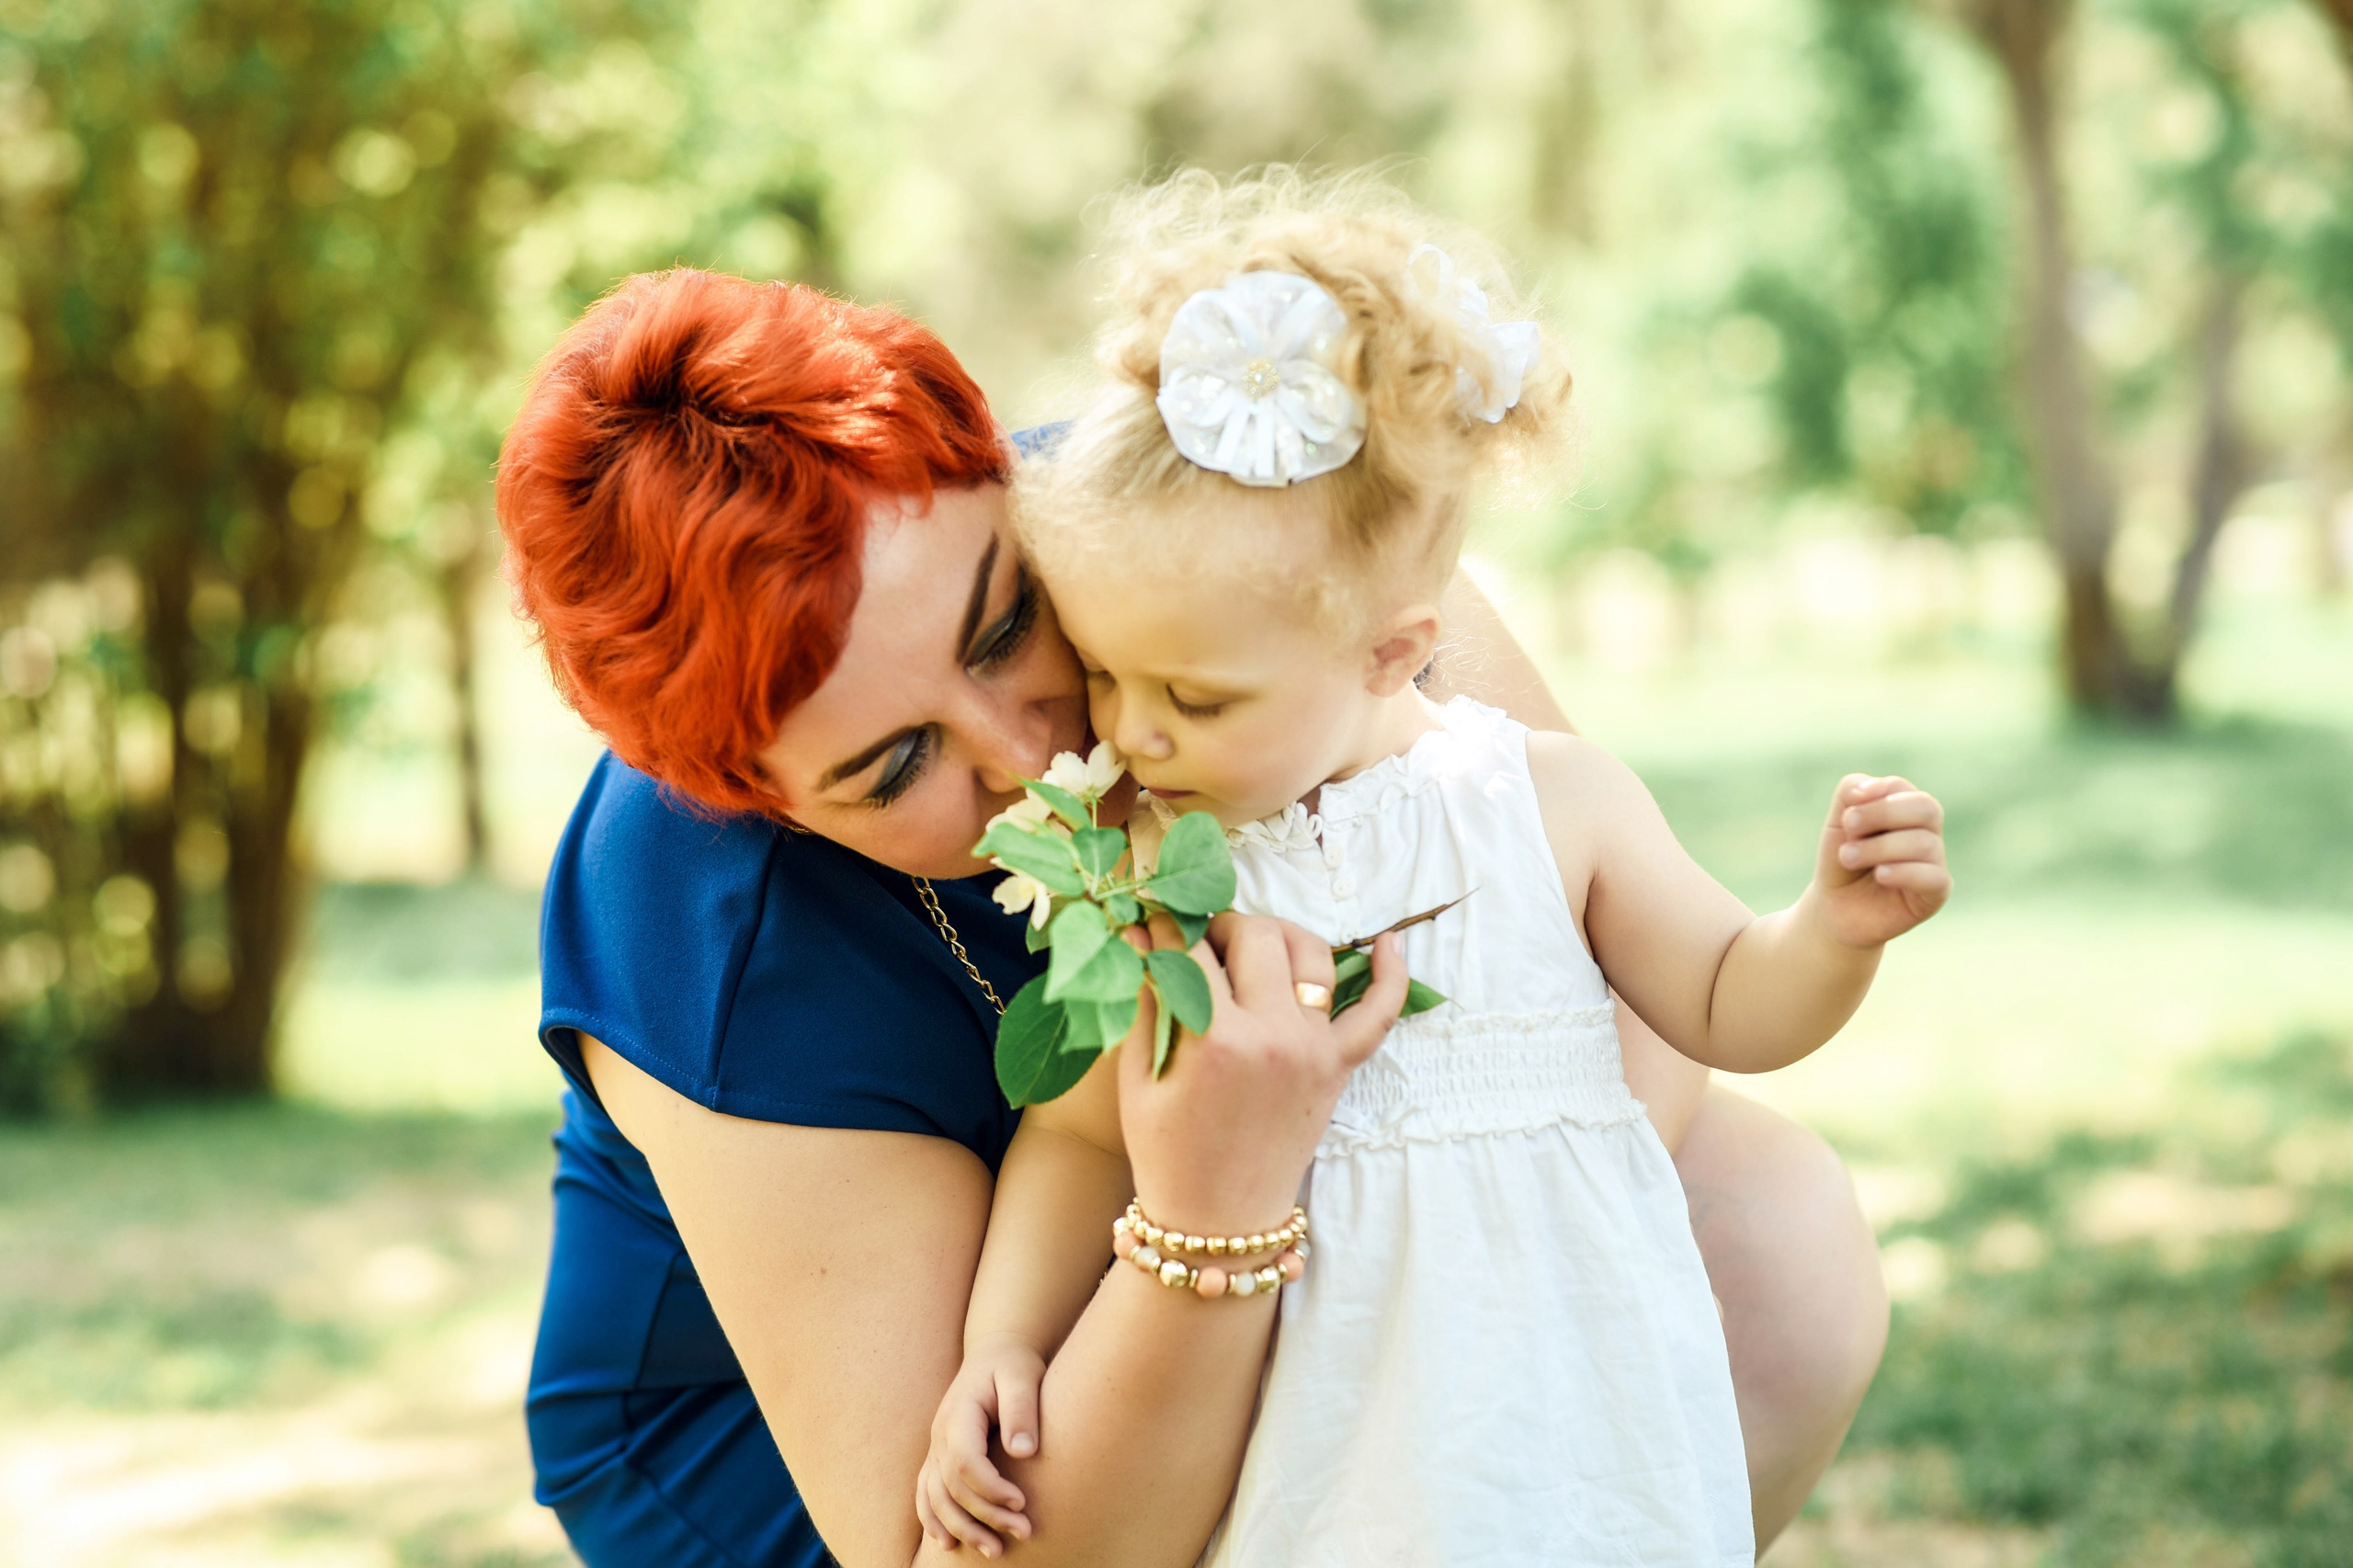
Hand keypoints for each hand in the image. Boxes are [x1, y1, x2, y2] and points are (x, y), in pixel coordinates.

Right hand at [915, 1334, 1044, 1556]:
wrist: (995, 1355)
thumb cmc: (1013, 1366)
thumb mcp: (1022, 1375)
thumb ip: (1022, 1410)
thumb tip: (1023, 1452)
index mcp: (959, 1412)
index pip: (965, 1460)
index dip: (990, 1487)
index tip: (1021, 1502)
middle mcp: (940, 1433)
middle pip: (952, 1486)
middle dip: (985, 1515)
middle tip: (1022, 1532)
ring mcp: (935, 1447)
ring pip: (936, 1497)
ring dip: (962, 1528)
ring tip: (994, 1551)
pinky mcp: (939, 1458)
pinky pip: (926, 1493)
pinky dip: (932, 1520)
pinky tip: (949, 1542)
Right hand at [1118, 912, 1405, 1239]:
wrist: (1220, 1223)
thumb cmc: (1166, 1154)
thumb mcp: (1138, 1079)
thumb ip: (1143, 1001)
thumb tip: (1137, 934)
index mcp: (1212, 1040)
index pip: (1190, 949)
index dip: (1166, 927)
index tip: (1155, 920)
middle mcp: (1271, 1035)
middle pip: (1255, 936)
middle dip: (1222, 926)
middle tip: (1200, 942)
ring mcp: (1311, 1049)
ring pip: (1312, 953)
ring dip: (1281, 935)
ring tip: (1253, 945)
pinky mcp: (1338, 1068)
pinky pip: (1378, 1014)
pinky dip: (1391, 975)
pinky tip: (1391, 942)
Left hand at [1810, 774, 1949, 948]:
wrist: (1835, 908)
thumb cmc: (1842, 861)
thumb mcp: (1838, 822)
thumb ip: (1851, 792)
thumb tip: (1872, 786)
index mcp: (1906, 810)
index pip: (1901, 788)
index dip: (1874, 796)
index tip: (1847, 814)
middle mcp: (1927, 833)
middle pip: (1925, 808)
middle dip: (1882, 814)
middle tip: (1849, 827)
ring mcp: (1934, 863)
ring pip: (1923, 843)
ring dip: (1878, 847)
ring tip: (1848, 858)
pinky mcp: (1935, 894)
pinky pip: (1933, 877)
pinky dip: (1904, 872)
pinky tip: (1880, 875)